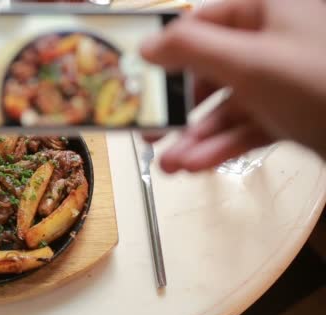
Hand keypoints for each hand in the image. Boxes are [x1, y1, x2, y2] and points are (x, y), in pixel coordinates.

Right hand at [141, 0, 325, 172]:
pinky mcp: (290, 115)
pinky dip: (222, 146)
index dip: (167, 53)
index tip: (141, 82)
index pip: (201, 24)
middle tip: (150, 133)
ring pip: (226, 106)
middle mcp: (271, 42)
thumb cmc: (322, 83)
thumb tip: (146, 44)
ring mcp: (282, 81)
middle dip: (180, 109)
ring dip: (196, 137)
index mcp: (265, 10)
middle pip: (209, 71)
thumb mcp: (250, 61)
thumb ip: (191, 49)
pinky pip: (247, 127)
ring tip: (169, 165)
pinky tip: (198, 165)